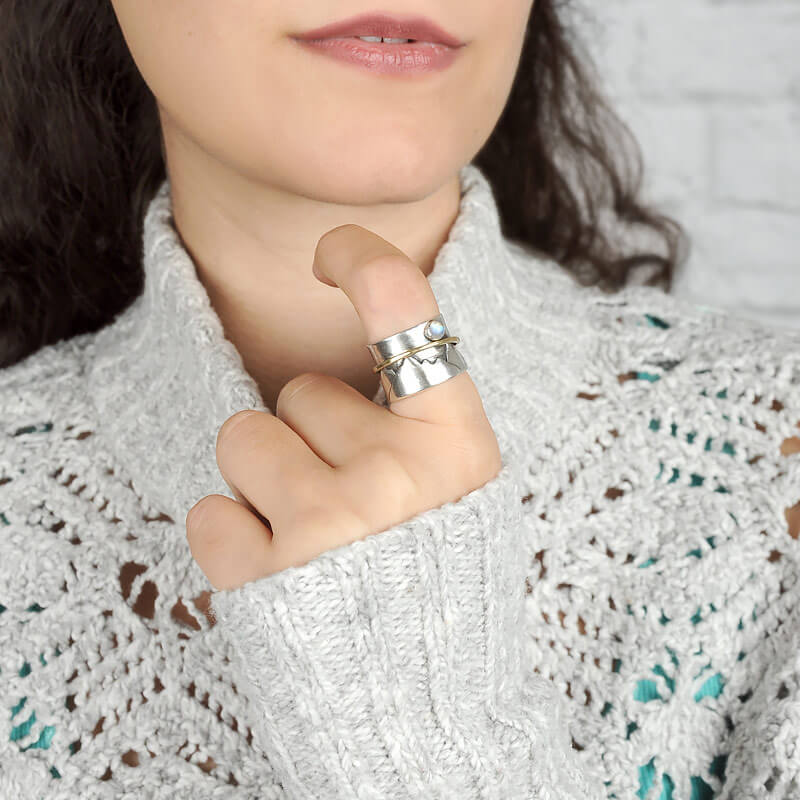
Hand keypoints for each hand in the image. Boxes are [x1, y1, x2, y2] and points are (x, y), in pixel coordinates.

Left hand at [186, 224, 501, 590]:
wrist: (423, 704)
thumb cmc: (435, 582)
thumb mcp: (460, 493)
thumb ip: (419, 424)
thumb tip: (358, 357)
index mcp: (459, 445)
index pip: (408, 312)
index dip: (364, 260)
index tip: (332, 250)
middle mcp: (398, 476)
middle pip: (299, 394)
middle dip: (309, 440)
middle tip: (347, 502)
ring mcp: (331, 526)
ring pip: (241, 439)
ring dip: (264, 484)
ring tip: (310, 537)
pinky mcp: (269, 577)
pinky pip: (207, 512)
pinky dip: (232, 539)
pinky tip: (279, 573)